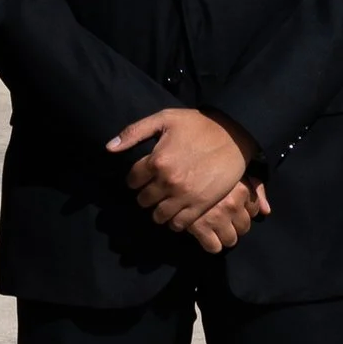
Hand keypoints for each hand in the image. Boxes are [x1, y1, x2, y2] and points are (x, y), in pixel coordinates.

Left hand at [108, 104, 256, 235]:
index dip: (134, 179)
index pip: (131, 181)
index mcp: (156, 161)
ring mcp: (185, 196)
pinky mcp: (201, 205)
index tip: (141, 176)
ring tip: (163, 201)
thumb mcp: (164, 119)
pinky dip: (174, 221)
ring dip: (158, 210)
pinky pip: (179, 224)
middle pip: (143, 200)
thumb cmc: (197, 124)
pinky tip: (176, 211)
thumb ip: (134, 132)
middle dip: (145, 194)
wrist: (234, 134)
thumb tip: (109, 148)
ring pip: (158, 216)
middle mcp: (168, 182)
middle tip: (153, 188)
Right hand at [187, 175, 270, 255]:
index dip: (243, 210)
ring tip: (213, 227)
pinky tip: (204, 234)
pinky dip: (210, 244)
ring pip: (231, 240)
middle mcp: (232, 204)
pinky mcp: (199, 227)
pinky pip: (213, 247)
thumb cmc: (207, 167)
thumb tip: (266, 212)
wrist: (177, 169)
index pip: (253, 211)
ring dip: (223, 236)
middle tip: (222, 218)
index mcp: (241, 189)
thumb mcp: (234, 170)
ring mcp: (216, 217)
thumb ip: (255, 187)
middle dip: (234, 225)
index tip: (231, 206)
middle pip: (244, 228)